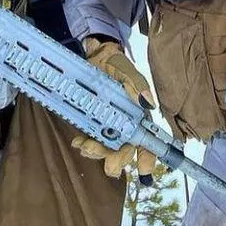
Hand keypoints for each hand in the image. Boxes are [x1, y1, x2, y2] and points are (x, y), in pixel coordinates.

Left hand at [74, 36, 156, 177]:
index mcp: (138, 115)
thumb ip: (137, 83)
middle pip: (125, 149)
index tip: (144, 169)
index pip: (148, 140)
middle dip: (118, 160)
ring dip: (98, 153)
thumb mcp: (126, 69)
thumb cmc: (114, 63)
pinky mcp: (90, 122)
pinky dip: (83, 143)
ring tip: (87, 148)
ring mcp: (106, 124)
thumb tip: (147, 102)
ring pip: (106, 148)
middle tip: (111, 165)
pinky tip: (77, 141)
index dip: (148, 157)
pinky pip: (88, 138)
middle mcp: (124, 123)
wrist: (92, 56)